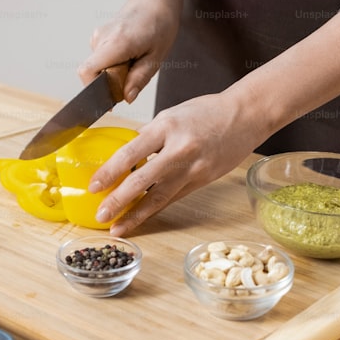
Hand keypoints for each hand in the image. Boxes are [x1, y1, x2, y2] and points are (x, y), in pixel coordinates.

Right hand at [78, 0, 182, 102]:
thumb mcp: (156, 57)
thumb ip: (139, 79)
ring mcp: (98, 35)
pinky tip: (129, 55)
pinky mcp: (99, 37)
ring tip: (134, 60)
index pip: (87, 71)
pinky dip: (113, 64)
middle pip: (93, 72)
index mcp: (116, 42)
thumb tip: (126, 98)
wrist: (154, 0)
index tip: (110, 98)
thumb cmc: (160, 25)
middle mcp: (102, 37)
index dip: (93, 89)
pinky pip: (101, 60)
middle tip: (134, 72)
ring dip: (114, 73)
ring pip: (97, 67)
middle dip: (110, 82)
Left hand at [90, 91, 269, 235]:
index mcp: (166, 127)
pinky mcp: (202, 181)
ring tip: (117, 228)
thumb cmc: (208, 111)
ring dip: (136, 215)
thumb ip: (151, 135)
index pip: (131, 153)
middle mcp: (179, 150)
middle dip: (118, 201)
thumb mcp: (172, 114)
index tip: (94, 186)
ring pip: (159, 197)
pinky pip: (173, 198)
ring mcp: (193, 169)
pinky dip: (155, 209)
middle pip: (142, 181)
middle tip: (101, 215)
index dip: (110, 172)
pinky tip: (141, 218)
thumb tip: (129, 155)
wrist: (245, 116)